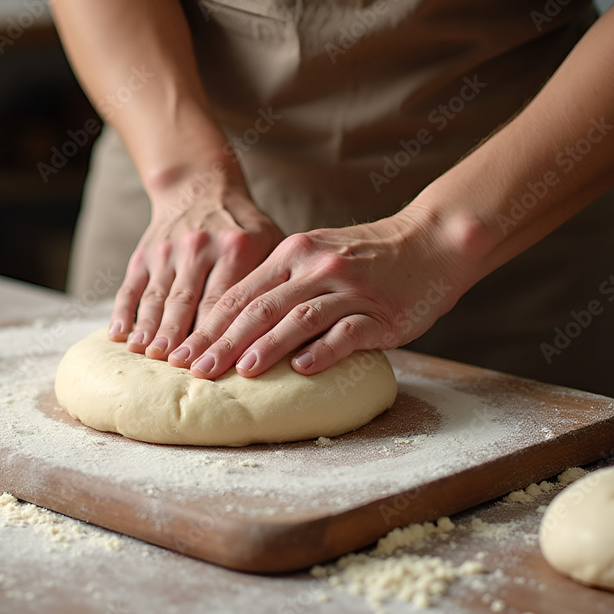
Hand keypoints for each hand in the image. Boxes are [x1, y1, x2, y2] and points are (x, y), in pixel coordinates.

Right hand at [108, 167, 284, 359]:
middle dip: (181, 337)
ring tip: (147, 355)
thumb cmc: (244, 226)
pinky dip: (124, 310)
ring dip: (151, 327)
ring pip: (158, 296)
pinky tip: (119, 335)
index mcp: (236, 246)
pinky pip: (131, 285)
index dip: (217, 335)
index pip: (224, 301)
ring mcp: (169, 250)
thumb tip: (293, 329)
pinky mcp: (145, 252)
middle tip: (177, 367)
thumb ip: (277, 278)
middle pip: (188, 302)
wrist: (200, 186)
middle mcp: (200, 247)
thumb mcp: (270, 238)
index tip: (213, 364)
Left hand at [167, 206, 471, 378]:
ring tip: (240, 372)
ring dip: (266, 346)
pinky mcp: (379, 311)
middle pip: (259, 308)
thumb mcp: (316, 256)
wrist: (432, 242)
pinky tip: (303, 370)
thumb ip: (280, 284)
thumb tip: (234, 326)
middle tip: (196, 370)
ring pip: (297, 318)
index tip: (181, 352)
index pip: (239, 293)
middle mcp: (314, 267)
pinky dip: (323, 351)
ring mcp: (348, 288)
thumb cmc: (367, 258)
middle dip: (223, 341)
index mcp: (292, 254)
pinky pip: (346, 332)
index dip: (207, 324)